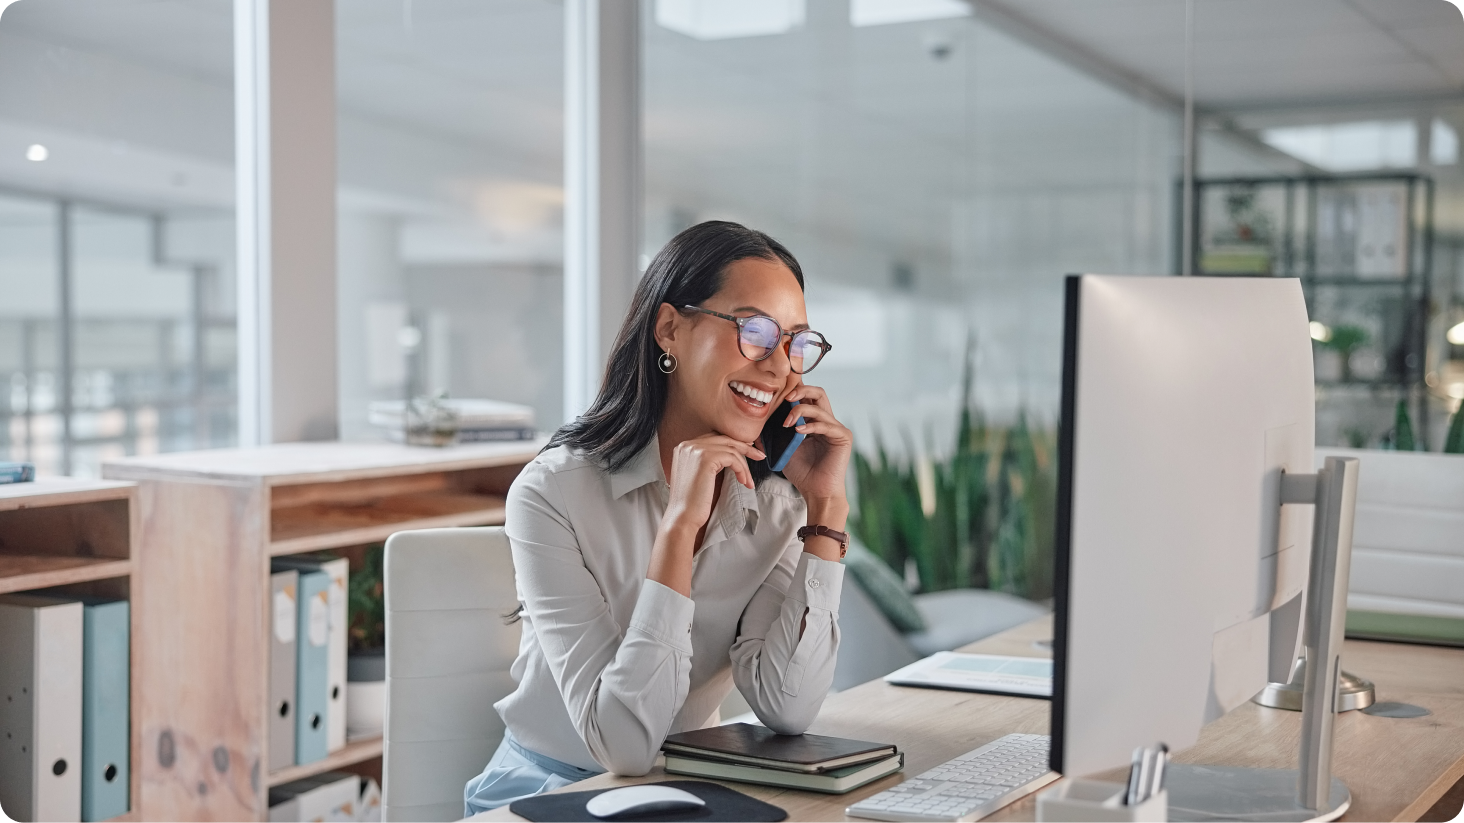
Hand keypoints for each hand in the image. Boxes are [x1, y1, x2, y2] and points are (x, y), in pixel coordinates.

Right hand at [650, 434, 765, 595]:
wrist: (683, 517)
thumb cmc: (693, 501)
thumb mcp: (700, 475)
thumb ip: (710, 461)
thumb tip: (732, 453)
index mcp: (684, 447)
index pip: (715, 438)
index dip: (733, 444)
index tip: (748, 451)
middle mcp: (688, 445)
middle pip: (724, 439)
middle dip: (745, 447)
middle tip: (760, 455)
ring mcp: (696, 450)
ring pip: (731, 449)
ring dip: (744, 466)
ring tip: (748, 481)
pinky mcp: (705, 459)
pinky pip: (732, 458)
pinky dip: (741, 469)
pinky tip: (743, 481)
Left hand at [775, 385, 851, 506]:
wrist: (816, 493)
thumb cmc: (802, 473)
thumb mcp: (784, 449)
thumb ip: (776, 434)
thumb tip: (758, 422)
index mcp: (814, 422)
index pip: (807, 397)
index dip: (795, 391)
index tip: (778, 393)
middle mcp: (827, 422)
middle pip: (818, 393)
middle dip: (801, 390)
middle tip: (786, 398)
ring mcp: (836, 428)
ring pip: (819, 407)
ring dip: (799, 411)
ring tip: (786, 424)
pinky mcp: (843, 437)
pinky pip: (826, 424)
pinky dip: (810, 425)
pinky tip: (798, 431)